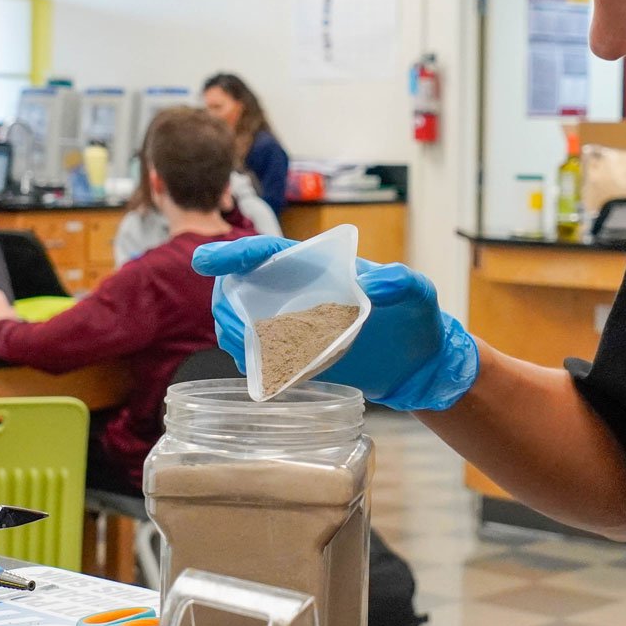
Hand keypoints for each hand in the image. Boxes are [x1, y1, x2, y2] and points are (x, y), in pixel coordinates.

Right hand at [192, 236, 479, 410]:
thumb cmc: (420, 318)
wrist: (422, 365)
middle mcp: (301, 294)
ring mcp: (298, 326)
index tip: (203, 261)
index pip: (268, 253)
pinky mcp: (301, 359)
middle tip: (230, 324)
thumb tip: (376, 283)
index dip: (233, 255)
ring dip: (233, 334)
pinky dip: (253, 364)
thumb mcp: (417, 293)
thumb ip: (400, 281)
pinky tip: (259, 372)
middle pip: (244, 288)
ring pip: (246, 323)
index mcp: (320, 267)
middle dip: (227, 302)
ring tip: (244, 351)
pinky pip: (263, 359)